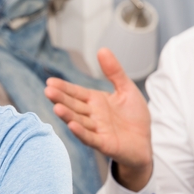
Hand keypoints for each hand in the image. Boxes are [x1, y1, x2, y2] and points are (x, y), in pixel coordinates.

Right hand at [44, 48, 152, 190]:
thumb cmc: (134, 117)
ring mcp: (97, 130)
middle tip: (47, 91)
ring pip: (79, 121)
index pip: (76, 93)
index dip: (64, 88)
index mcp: (95, 101)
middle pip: (74, 106)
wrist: (145, 142)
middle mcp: (93, 115)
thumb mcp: (126, 89)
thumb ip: (114, 72)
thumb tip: (102, 49)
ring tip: (57, 108)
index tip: (50, 82)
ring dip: (68, 115)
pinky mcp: (104, 144)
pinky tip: (72, 126)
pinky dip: (81, 132)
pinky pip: (91, 137)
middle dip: (61, 99)